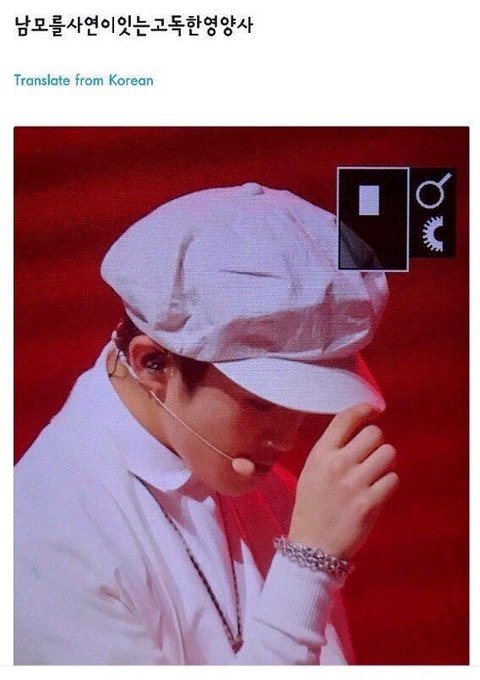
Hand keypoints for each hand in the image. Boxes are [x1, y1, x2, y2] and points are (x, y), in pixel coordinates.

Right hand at [288, 403, 398, 560]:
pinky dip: (389, 484)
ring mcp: (355, 483)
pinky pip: (393, 479)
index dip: (363, 409)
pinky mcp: (370, 503)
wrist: (312, 548)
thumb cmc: (311, 507)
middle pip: (374, 433)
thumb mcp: (311, 472)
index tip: (373, 410)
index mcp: (320, 454)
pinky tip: (377, 492)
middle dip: (377, 443)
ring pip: (388, 453)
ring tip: (376, 473)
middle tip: (372, 455)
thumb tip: (358, 430)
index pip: (345, 419)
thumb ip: (332, 451)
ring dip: (386, 462)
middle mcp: (338, 464)